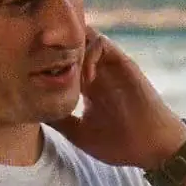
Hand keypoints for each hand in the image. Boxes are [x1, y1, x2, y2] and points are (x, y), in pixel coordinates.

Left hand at [48, 27, 185, 169]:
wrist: (154, 147)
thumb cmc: (121, 144)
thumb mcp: (80, 134)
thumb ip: (60, 121)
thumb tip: (34, 114)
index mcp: (89, 85)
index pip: (64, 62)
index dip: (46, 61)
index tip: (30, 75)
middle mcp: (99, 71)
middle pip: (72, 43)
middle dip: (54, 48)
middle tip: (41, 66)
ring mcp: (111, 66)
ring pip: (85, 38)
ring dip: (70, 50)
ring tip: (63, 73)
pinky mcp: (124, 64)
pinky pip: (102, 43)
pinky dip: (88, 54)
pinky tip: (84, 79)